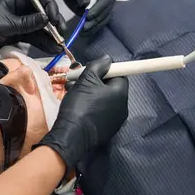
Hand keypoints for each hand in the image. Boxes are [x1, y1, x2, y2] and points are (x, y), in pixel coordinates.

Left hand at [0, 0, 66, 60]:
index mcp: (14, 0)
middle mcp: (18, 10)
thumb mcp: (4, 26)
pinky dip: (41, 43)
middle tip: (61, 35)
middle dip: (53, 24)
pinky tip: (51, 49)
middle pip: (41, 13)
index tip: (54, 20)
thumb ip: (26, 23)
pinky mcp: (15, 35)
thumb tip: (46, 19)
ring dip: (49, 36)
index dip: (49, 7)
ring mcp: (17, 23)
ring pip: (38, 28)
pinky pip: (32, 38)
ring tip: (60, 47)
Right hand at [33, 55, 128, 171]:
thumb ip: (98, 66)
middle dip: (93, 82)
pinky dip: (90, 107)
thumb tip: (108, 58)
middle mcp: (122, 107)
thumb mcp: (86, 80)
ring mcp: (115, 121)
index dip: (104, 71)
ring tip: (72, 92)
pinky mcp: (106, 130)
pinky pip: (100, 113)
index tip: (90, 72)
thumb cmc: (80, 105)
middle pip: (110, 88)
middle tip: (77, 81)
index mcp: (120, 93)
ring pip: (103, 100)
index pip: (119, 75)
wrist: (72, 135)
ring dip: (89, 94)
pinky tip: (77, 107)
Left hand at [57, 0, 115, 35]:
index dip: (98, 8)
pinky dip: (92, 29)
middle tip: (84, 27)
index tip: (88, 16)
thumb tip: (85, 4)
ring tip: (82, 33)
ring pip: (103, 19)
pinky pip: (99, 23)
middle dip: (95, 21)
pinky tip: (84, 33)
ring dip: (94, 27)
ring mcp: (105, 7)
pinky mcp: (100, 14)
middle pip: (106, 11)